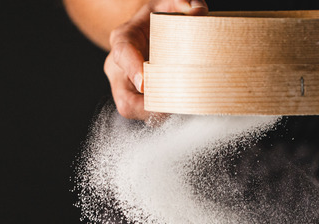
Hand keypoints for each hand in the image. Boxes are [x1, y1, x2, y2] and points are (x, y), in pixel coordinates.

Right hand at [104, 0, 207, 119]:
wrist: (150, 31)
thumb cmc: (158, 17)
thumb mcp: (168, 4)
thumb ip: (184, 3)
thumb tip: (198, 14)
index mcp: (124, 38)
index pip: (123, 53)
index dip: (132, 69)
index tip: (145, 82)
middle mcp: (120, 67)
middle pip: (124, 98)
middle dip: (148, 108)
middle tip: (174, 108)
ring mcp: (127, 87)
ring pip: (134, 111)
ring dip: (159, 116)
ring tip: (185, 111)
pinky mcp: (138, 100)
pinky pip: (147, 116)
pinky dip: (165, 117)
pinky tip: (185, 112)